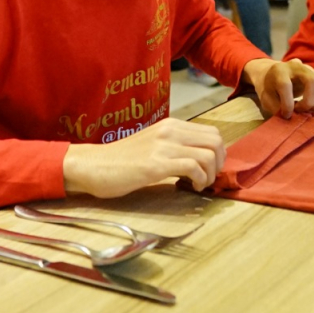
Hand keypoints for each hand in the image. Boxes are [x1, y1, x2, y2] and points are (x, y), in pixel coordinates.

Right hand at [63, 118, 224, 195]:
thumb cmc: (121, 160)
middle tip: (208, 178)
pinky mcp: (156, 164)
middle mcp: (170, 131)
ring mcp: (164, 146)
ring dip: (210, 174)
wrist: (93, 165)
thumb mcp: (152, 145)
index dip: (218, 153)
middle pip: (216, 141)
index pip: (212, 132)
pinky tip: (190, 187)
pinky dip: (199, 180)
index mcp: (171, 125)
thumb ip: (174, 147)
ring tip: (199, 184)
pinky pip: (193, 167)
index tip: (210, 169)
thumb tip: (198, 160)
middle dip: (220, 163)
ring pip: (209, 154)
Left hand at [242, 57, 313, 118]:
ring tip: (304, 110)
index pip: (285, 85)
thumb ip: (276, 107)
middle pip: (312, 81)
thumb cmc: (271, 88)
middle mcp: (298, 67)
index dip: (287, 104)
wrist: (277, 76)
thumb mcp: (266, 98)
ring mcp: (312, 71)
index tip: (286, 115)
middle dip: (308, 101)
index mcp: (280, 71)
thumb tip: (290, 118)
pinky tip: (310, 107)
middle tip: (299, 111)